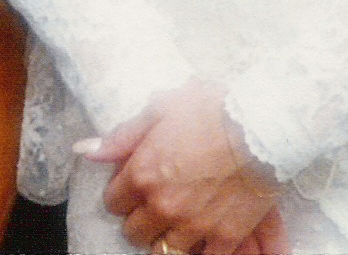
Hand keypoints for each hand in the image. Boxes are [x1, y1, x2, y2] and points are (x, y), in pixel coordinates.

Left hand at [78, 80, 286, 254]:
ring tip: (178, 219)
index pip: (114, 201)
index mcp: (143, 173)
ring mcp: (193, 225)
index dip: (123, 191)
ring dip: (166, 236)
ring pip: (163, 250)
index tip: (135, 184)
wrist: (262, 125)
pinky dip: (200, 251)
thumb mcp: (161, 108)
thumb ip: (122, 135)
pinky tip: (201, 237)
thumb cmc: (212, 108)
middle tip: (156, 202)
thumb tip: (85, 149)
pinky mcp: (223, 237)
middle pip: (134, 232)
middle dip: (141, 217)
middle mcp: (162, 205)